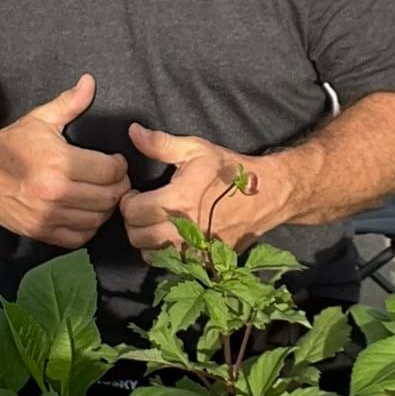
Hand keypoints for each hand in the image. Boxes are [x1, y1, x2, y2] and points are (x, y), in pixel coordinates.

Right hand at [0, 73, 128, 248]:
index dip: (120, 166)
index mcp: (59, 162)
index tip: (115, 162)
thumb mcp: (40, 119)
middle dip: (118, 186)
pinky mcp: (41, 232)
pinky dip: (88, 227)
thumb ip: (69, 103)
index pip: (111, 171)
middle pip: (109, 196)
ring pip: (98, 219)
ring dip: (105, 208)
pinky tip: (85, 213)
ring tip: (101, 195)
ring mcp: (48, 215)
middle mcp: (56, 192)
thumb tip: (89, 81)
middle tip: (114, 179)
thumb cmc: (11, 145)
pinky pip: (79, 237)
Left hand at [120, 123, 290, 254]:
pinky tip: (173, 237)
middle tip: (145, 209)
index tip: (137, 195)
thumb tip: (134, 132)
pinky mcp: (205, 261)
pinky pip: (172, 264)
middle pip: (137, 237)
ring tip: (157, 223)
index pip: (132, 212)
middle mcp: (185, 229)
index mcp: (179, 200)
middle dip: (135, 222)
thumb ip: (161, 144)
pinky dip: (166, 254)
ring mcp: (195, 249)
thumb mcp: (196, 150)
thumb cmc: (229, 171)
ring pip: (150, 255)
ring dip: (148, 240)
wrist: (265, 195)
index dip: (129, 201)